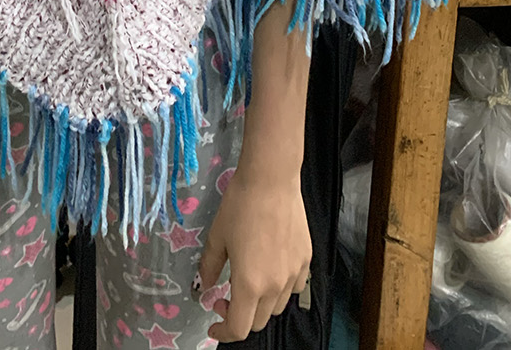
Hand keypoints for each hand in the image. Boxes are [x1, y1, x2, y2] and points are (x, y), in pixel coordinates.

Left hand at [196, 171, 311, 341]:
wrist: (271, 179)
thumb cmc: (239, 205)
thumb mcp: (217, 236)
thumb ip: (210, 266)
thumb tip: (203, 286)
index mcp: (249, 284)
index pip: (239, 328)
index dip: (224, 331)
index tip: (214, 323)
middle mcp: (275, 286)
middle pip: (258, 321)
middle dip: (240, 316)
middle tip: (226, 296)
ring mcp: (294, 274)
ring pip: (277, 306)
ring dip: (260, 303)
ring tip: (248, 280)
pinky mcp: (306, 260)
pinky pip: (294, 286)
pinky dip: (280, 288)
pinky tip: (270, 268)